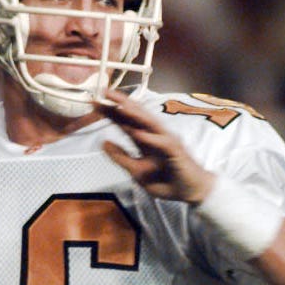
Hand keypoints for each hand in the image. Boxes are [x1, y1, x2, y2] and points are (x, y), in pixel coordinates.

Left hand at [98, 90, 214, 203]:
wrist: (189, 192)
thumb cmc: (166, 180)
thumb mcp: (136, 171)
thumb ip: (121, 157)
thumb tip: (103, 142)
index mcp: (144, 140)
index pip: (125, 122)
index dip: (110, 112)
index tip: (94, 103)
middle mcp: (154, 136)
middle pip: (136, 116)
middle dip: (121, 103)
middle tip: (104, 91)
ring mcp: (166, 142)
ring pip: (149, 124)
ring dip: (135, 114)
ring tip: (120, 105)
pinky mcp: (176, 152)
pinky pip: (163, 144)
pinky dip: (151, 139)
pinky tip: (139, 134)